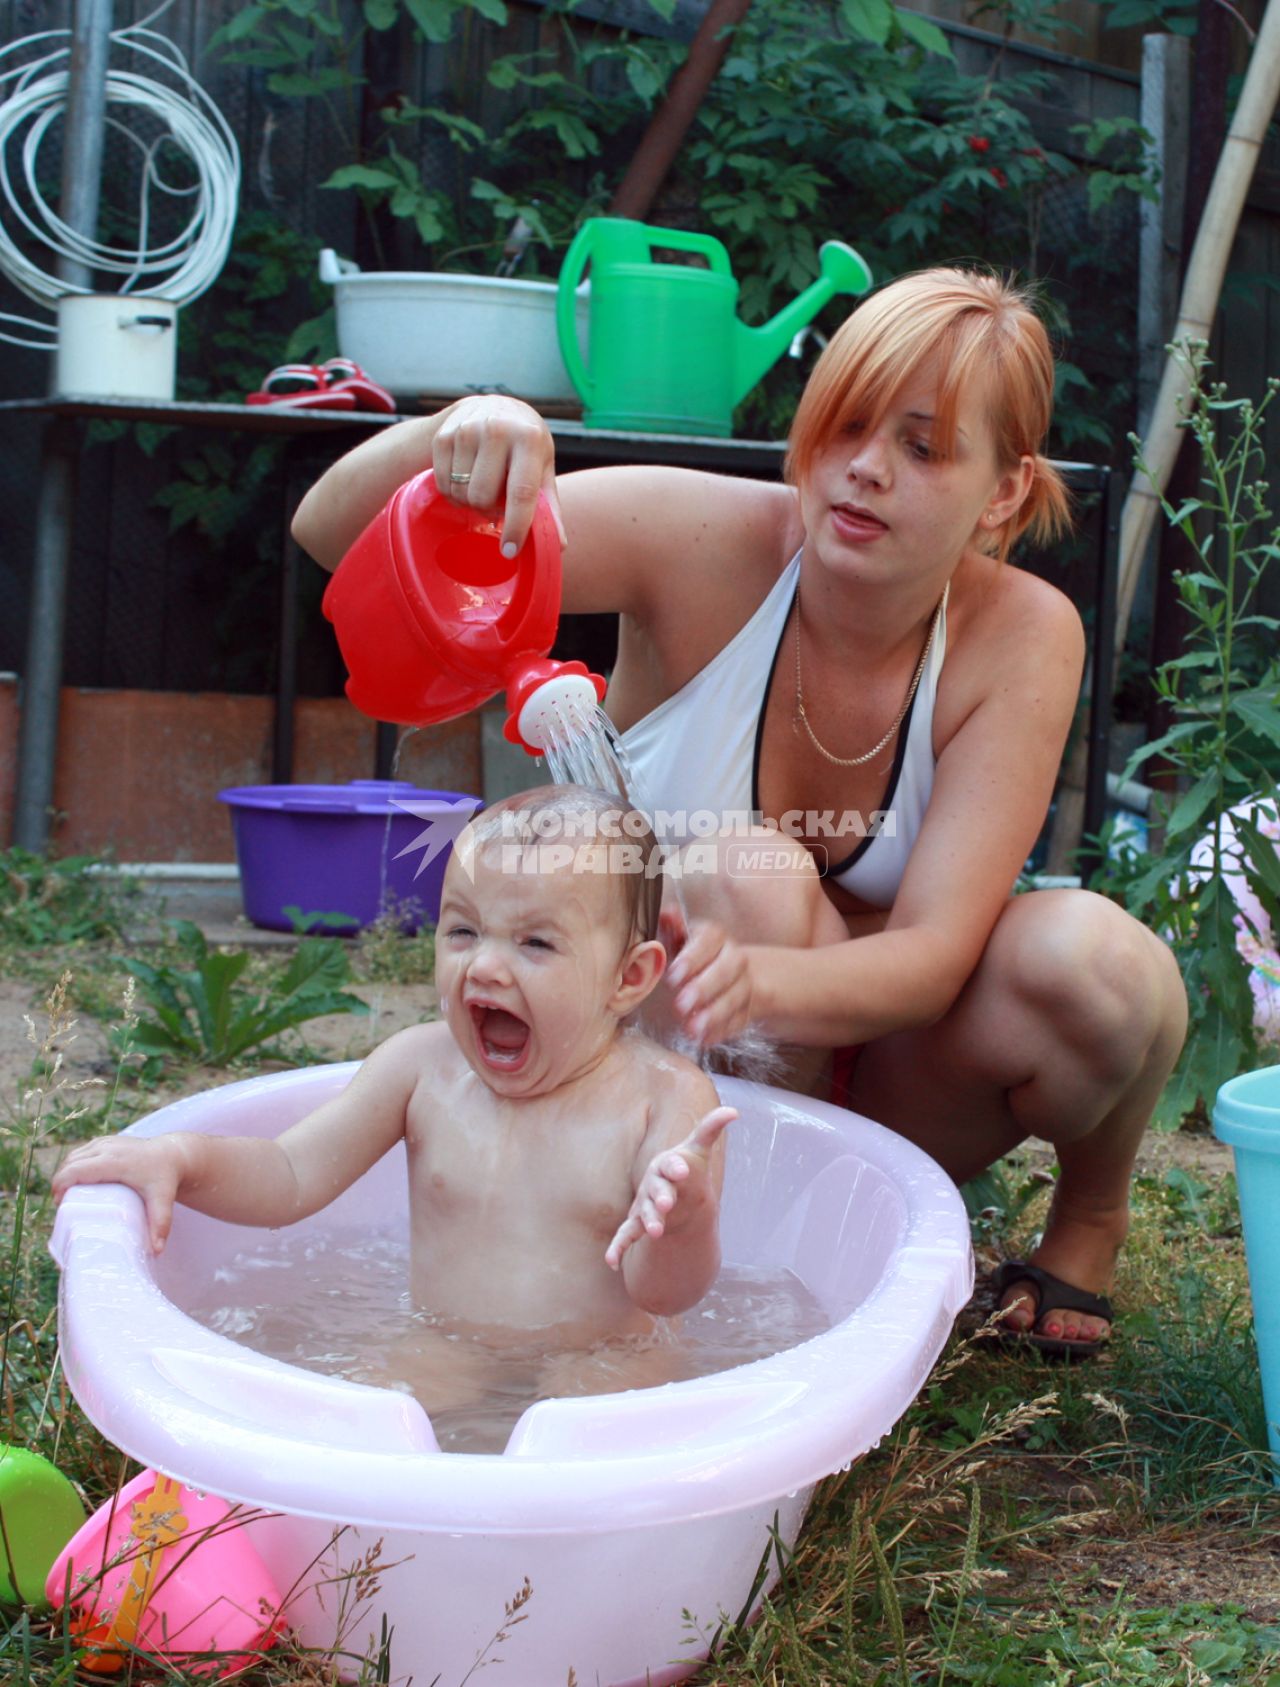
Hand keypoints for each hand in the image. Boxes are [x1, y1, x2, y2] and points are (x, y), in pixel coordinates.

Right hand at [52, 1136, 185, 1254]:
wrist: (174, 1154)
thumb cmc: (166, 1177)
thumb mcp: (164, 1200)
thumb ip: (160, 1224)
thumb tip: (157, 1251)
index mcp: (115, 1161)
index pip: (77, 1169)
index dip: (61, 1184)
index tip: (60, 1204)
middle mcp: (108, 1148)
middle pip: (70, 1163)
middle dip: (60, 1182)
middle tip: (63, 1206)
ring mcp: (106, 1142)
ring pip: (73, 1156)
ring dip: (65, 1173)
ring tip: (66, 1196)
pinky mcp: (106, 1141)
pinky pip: (81, 1152)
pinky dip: (73, 1165)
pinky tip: (74, 1181)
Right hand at [430, 396, 564, 556]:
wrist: (491, 407)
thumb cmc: (523, 446)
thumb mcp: (542, 469)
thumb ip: (549, 507)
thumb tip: (558, 546)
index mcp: (528, 439)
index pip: (521, 492)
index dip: (516, 526)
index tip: (510, 550)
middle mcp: (497, 429)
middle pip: (483, 497)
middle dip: (489, 510)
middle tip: (497, 501)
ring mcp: (466, 430)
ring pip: (462, 494)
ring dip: (471, 502)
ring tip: (482, 486)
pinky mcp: (443, 436)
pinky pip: (444, 485)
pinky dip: (454, 492)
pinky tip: (465, 479)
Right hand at [605, 1106, 736, 1269]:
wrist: (674, 1192)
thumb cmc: (685, 1168)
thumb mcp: (698, 1149)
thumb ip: (711, 1128)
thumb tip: (734, 1111)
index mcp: (665, 1166)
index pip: (669, 1164)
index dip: (674, 1166)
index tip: (683, 1169)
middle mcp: (651, 1185)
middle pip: (655, 1190)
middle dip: (661, 1196)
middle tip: (669, 1203)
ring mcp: (643, 1205)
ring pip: (644, 1214)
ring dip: (649, 1221)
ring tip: (657, 1232)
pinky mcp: (637, 1225)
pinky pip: (624, 1236)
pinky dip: (617, 1248)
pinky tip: (611, 1262)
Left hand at [664, 919, 752, 1045]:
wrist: (731, 974)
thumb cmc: (692, 956)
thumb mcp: (680, 940)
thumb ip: (672, 929)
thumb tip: (664, 913)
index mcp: (715, 936)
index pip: (710, 939)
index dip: (693, 957)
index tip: (673, 974)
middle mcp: (735, 958)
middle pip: (726, 970)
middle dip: (704, 988)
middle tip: (680, 1005)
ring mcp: (745, 985)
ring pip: (736, 997)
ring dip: (714, 1014)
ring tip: (692, 1029)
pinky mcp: (748, 1010)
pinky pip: (740, 1020)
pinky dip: (722, 1031)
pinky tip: (705, 1039)